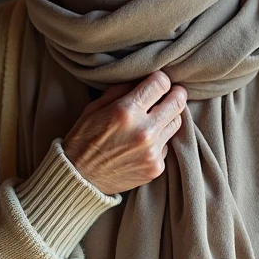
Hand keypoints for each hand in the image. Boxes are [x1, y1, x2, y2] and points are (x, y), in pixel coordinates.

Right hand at [62, 70, 186, 195]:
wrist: (80, 179)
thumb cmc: (84, 140)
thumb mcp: (94, 108)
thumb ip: (120, 90)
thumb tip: (141, 79)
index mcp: (126, 111)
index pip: (160, 84)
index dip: (160, 79)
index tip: (158, 81)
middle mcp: (144, 131)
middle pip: (177, 103)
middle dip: (175, 94)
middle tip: (172, 92)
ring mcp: (152, 151)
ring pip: (176, 123)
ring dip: (169, 117)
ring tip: (156, 117)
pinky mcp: (156, 167)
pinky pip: (167, 145)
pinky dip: (159, 140)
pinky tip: (143, 143)